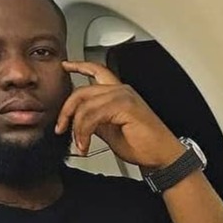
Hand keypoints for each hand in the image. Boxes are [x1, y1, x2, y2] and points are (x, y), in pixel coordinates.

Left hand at [57, 60, 184, 168]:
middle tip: (61, 128)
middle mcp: (121, 90)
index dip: (79, 66)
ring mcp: (123, 96)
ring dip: (77, 128)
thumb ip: (96, 121)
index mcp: (120, 93)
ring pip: (85, 105)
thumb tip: (80, 121)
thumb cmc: (144, 145)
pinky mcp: (125, 107)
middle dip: (66, 111)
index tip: (65, 66)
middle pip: (83, 91)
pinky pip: (93, 115)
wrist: (161, 156)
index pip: (97, 71)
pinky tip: (86, 144)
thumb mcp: (111, 132)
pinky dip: (84, 131)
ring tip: (80, 144)